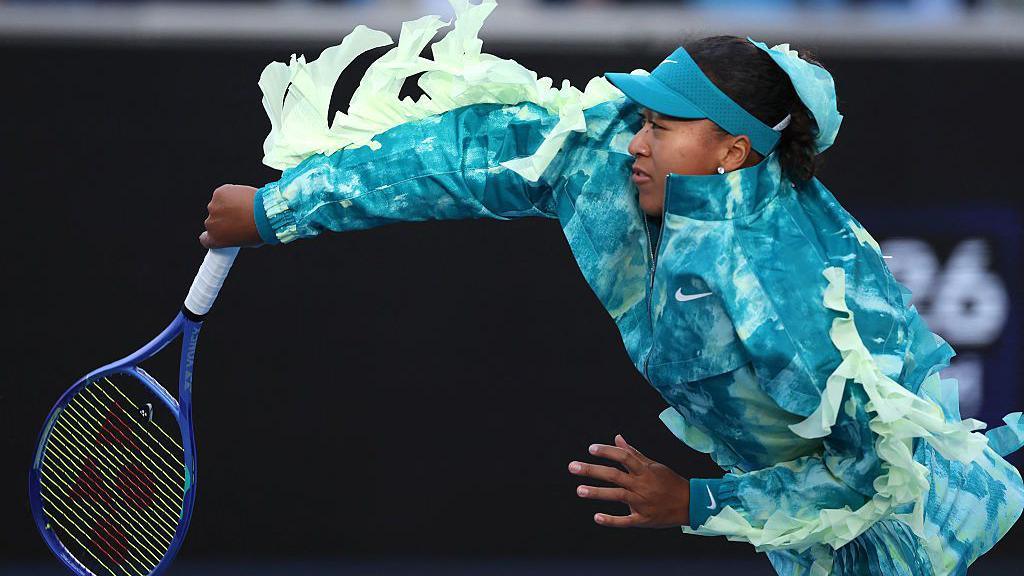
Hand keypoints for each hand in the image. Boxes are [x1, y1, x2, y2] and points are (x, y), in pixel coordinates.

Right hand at [200, 184, 261, 247]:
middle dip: (223, 219)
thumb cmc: (261, 230)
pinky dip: (230, 194)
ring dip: (226, 205)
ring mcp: (213, 207)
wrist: (267, 214)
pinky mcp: (219, 193)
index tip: (222, 232)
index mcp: (215, 239)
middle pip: (212, 221)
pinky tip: (242, 197)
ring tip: (243, 207)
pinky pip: (223, 194)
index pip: (205, 239)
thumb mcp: (246, 242)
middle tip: (239, 217)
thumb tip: (235, 233)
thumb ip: (234, 237)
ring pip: (217, 206)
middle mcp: (210, 224)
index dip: (214, 235)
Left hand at [568, 434, 688, 527]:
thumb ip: (633, 453)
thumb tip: (617, 438)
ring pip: (617, 496)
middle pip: (614, 475)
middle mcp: (642, 485)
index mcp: (644, 470)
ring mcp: (642, 502)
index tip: (591, 449)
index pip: (623, 457)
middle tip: (572, 467)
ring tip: (579, 490)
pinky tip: (597, 517)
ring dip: (597, 492)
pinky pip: (626, 520)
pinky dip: (612, 520)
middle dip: (592, 470)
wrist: (690, 504)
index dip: (607, 452)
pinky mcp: (644, 519)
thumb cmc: (669, 481)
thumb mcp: (653, 465)